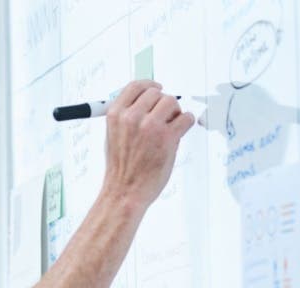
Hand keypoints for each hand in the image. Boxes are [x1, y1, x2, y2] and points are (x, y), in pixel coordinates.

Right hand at [101, 79, 195, 210]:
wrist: (125, 191)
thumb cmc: (121, 167)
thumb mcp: (112, 135)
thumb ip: (126, 117)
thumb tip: (145, 103)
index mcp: (116, 114)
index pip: (136, 86)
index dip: (149, 85)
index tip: (157, 88)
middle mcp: (132, 117)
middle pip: (156, 93)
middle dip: (163, 103)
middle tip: (165, 117)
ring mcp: (150, 126)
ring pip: (172, 102)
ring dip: (175, 112)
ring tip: (171, 127)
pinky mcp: (167, 137)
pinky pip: (186, 118)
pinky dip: (187, 122)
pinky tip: (180, 132)